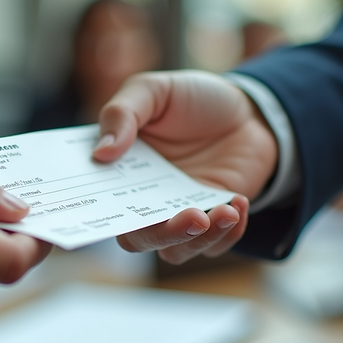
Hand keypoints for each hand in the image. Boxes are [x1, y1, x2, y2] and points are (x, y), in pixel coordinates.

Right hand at [93, 70, 277, 263]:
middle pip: (136, 240)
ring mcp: (179, 213)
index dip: (94, 217)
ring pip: (175, 251)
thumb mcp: (152, 91)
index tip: (110, 213)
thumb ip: (121, 114)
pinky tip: (238, 202)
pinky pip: (215, 246)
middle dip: (162, 235)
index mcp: (119, 173)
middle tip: (190, 217)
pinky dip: (228, 233)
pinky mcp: (213, 221)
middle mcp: (145, 200)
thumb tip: (101, 153)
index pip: (98, 205)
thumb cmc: (193, 98)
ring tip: (225, 211)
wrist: (248, 109)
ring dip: (198, 240)